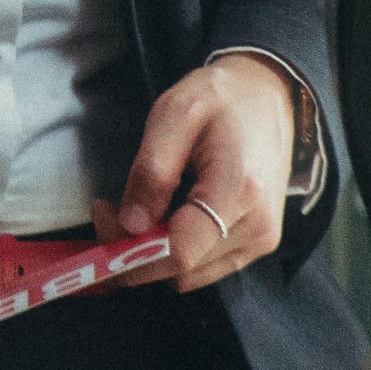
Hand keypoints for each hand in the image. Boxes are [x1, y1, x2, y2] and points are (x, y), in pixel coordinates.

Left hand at [106, 53, 297, 292]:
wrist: (268, 95)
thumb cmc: (221, 98)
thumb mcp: (174, 114)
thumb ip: (151, 171)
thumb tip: (131, 225)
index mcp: (238, 190)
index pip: (179, 251)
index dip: (131, 249)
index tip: (103, 216)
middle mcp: (258, 226)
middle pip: (182, 270)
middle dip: (134, 251)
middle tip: (110, 210)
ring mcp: (262, 239)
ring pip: (190, 275)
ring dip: (153, 252)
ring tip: (138, 207)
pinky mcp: (258, 242)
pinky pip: (205, 266)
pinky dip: (176, 249)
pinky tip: (165, 214)